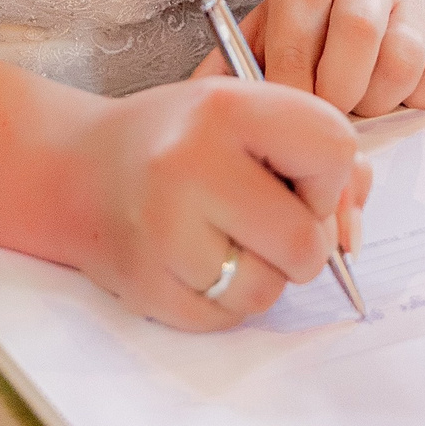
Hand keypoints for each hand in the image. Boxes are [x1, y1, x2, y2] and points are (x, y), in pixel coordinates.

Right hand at [62, 76, 370, 330]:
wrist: (73, 169)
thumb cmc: (177, 142)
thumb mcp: (245, 114)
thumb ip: (318, 155)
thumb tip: (351, 228)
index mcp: (225, 107)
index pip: (334, 149)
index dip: (327, 175)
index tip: (297, 177)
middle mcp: (190, 164)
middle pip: (305, 241)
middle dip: (300, 241)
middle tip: (261, 218)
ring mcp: (162, 230)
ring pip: (267, 290)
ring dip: (260, 275)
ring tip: (222, 238)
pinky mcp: (145, 285)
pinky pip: (225, 318)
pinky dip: (221, 300)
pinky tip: (192, 260)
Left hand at [199, 0, 424, 115]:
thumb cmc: (311, 38)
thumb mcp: (265, 43)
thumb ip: (231, 73)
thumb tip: (192, 106)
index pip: (295, 49)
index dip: (294, 99)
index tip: (291, 126)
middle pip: (356, 41)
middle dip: (342, 97)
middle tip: (333, 115)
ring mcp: (405, 3)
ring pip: (400, 62)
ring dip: (380, 100)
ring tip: (363, 105)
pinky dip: (420, 97)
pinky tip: (400, 94)